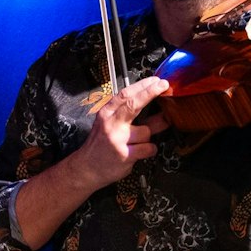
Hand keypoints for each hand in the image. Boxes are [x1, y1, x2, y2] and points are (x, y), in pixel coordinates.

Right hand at [62, 74, 170, 195]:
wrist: (86, 168)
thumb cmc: (100, 144)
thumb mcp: (107, 123)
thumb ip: (124, 112)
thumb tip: (149, 99)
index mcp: (106, 114)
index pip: (125, 95)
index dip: (143, 86)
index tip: (156, 81)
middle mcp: (111, 124)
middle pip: (133, 104)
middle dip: (151, 92)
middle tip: (164, 86)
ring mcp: (117, 140)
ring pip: (147, 131)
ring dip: (149, 136)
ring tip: (140, 140)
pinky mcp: (125, 155)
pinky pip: (148, 148)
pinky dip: (149, 150)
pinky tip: (140, 151)